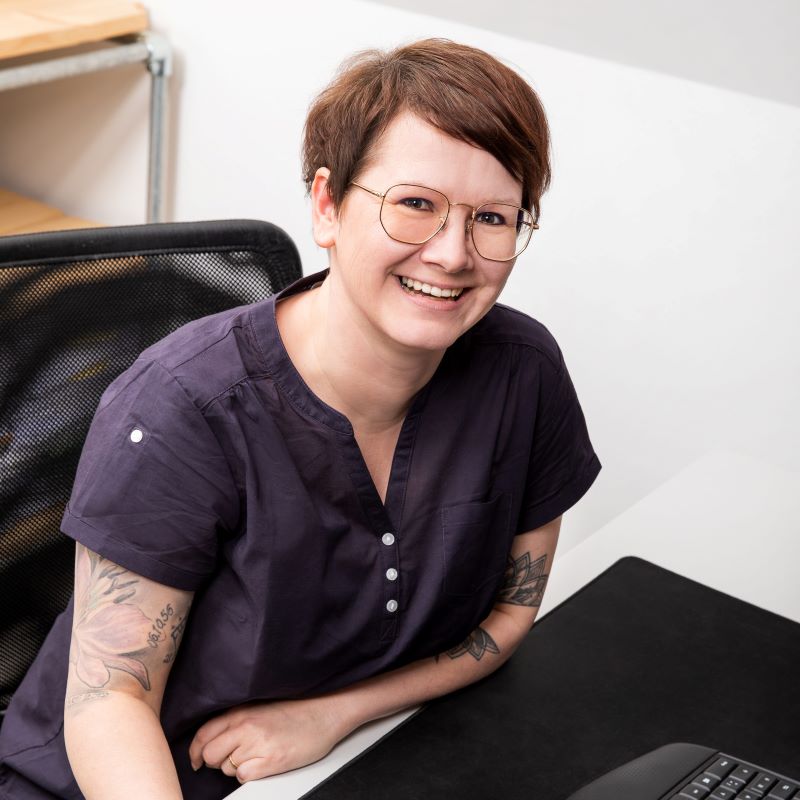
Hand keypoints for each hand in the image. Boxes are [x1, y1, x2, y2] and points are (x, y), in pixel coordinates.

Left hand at [188, 696, 346, 782]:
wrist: (324, 713)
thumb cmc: (296, 710)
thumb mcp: (260, 707)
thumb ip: (237, 719)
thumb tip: (213, 740)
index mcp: (241, 711)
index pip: (203, 734)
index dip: (195, 751)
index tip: (196, 759)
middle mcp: (245, 727)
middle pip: (210, 755)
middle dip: (216, 762)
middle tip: (231, 758)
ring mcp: (256, 744)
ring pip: (226, 768)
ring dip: (236, 767)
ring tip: (256, 755)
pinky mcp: (269, 762)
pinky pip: (243, 777)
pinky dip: (250, 774)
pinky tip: (263, 763)